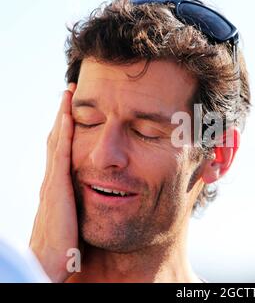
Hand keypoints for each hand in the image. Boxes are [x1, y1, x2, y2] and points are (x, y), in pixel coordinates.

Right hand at [30, 83, 77, 281]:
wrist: (50, 264)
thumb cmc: (66, 247)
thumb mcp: (75, 219)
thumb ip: (82, 203)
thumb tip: (101, 194)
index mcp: (58, 186)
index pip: (62, 149)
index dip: (67, 128)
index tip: (75, 108)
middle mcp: (52, 179)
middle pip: (56, 139)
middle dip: (63, 115)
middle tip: (71, 91)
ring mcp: (52, 181)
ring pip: (56, 140)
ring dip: (62, 116)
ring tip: (69, 94)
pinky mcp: (57, 187)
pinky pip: (61, 152)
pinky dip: (63, 132)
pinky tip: (69, 115)